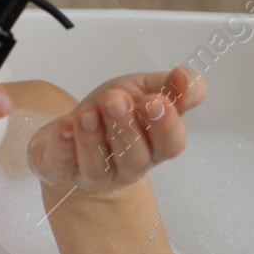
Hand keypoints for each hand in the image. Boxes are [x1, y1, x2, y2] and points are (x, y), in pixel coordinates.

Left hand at [26, 67, 206, 197]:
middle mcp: (129, 165)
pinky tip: (65, 126)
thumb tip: (189, 80)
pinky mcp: (63, 172)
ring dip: (93, 136)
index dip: (165, 125)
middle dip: (126, 127)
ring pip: (99, 163)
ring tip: (88, 111)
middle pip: (134, 155)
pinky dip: (64, 144)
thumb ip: (169, 86)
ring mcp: (97, 174)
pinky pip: (64, 162)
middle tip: (117, 99)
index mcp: (155, 145)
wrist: (72, 129)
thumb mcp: (143, 89)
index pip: (170, 143)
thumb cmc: (112, 112)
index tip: (155, 101)